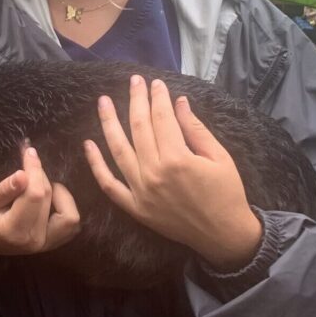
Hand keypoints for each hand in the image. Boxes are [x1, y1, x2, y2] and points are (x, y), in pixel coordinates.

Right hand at [0, 142, 80, 255]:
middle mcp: (36, 241)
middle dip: (40, 175)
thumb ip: (3, 190)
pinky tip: (50, 198)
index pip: (35, 194)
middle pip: (49, 197)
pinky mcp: (55, 243)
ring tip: (41, 186)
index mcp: (15, 232)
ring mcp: (48, 244)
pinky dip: (66, 207)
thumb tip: (23, 174)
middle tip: (27, 166)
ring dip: (60, 195)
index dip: (34, 169)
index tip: (28, 151)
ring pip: (70, 215)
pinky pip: (71, 223)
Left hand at [84, 75, 262, 270]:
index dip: (157, 98)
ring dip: (108, 123)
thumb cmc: (227, 193)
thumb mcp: (220, 157)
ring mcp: (140, 191)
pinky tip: (88, 144)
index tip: (155, 83)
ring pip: (118, 150)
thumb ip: (196, 129)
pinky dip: (96, 165)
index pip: (161, 119)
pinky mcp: (134, 207)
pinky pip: (109, 184)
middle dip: (135, 101)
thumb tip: (179, 102)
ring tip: (102, 102)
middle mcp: (154, 173)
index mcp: (178, 159)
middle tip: (133, 81)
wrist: (223, 235)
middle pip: (138, 129)